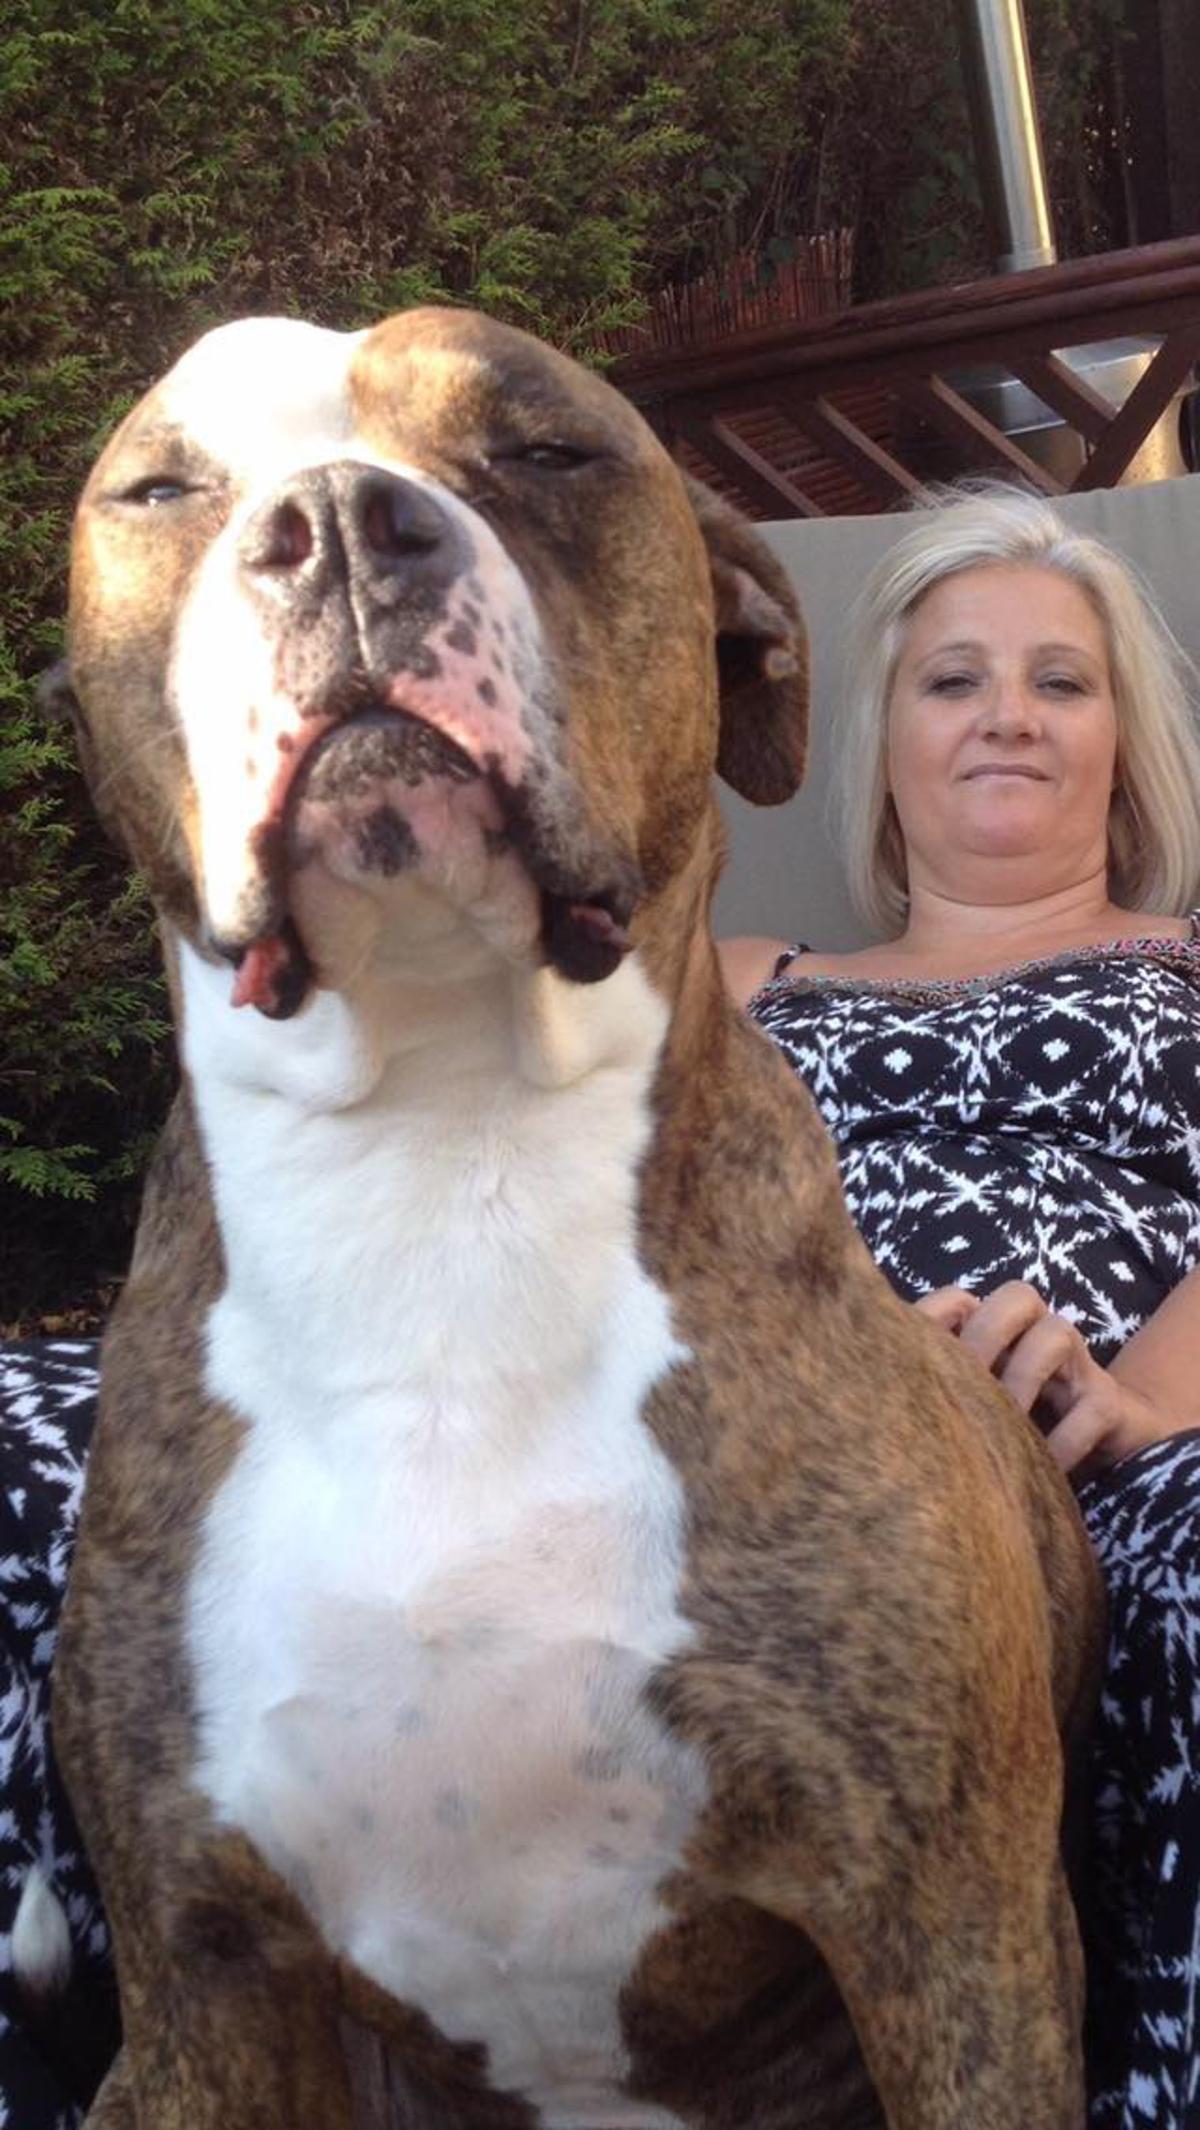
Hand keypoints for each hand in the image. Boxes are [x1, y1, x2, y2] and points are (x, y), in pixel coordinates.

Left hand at [914, 1280, 1180, 1476]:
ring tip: (1001, 1431)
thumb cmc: (1016, 1429)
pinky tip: (1041, 1471)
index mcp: (994, 1331)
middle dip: (983, 1338)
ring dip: (1022, 1379)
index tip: (904, 1372)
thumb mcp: (969, 1412)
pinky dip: (1063, 1440)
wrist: (1105, 1451)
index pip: (957, 1301)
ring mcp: (1078, 1365)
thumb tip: (869, 1409)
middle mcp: (1036, 1334)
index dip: (930, 1322)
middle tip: (957, 1393)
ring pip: (1056, 1333)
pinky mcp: (1110, 1404)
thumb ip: (931, 1397)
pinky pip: (1093, 1407)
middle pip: (1016, 1297)